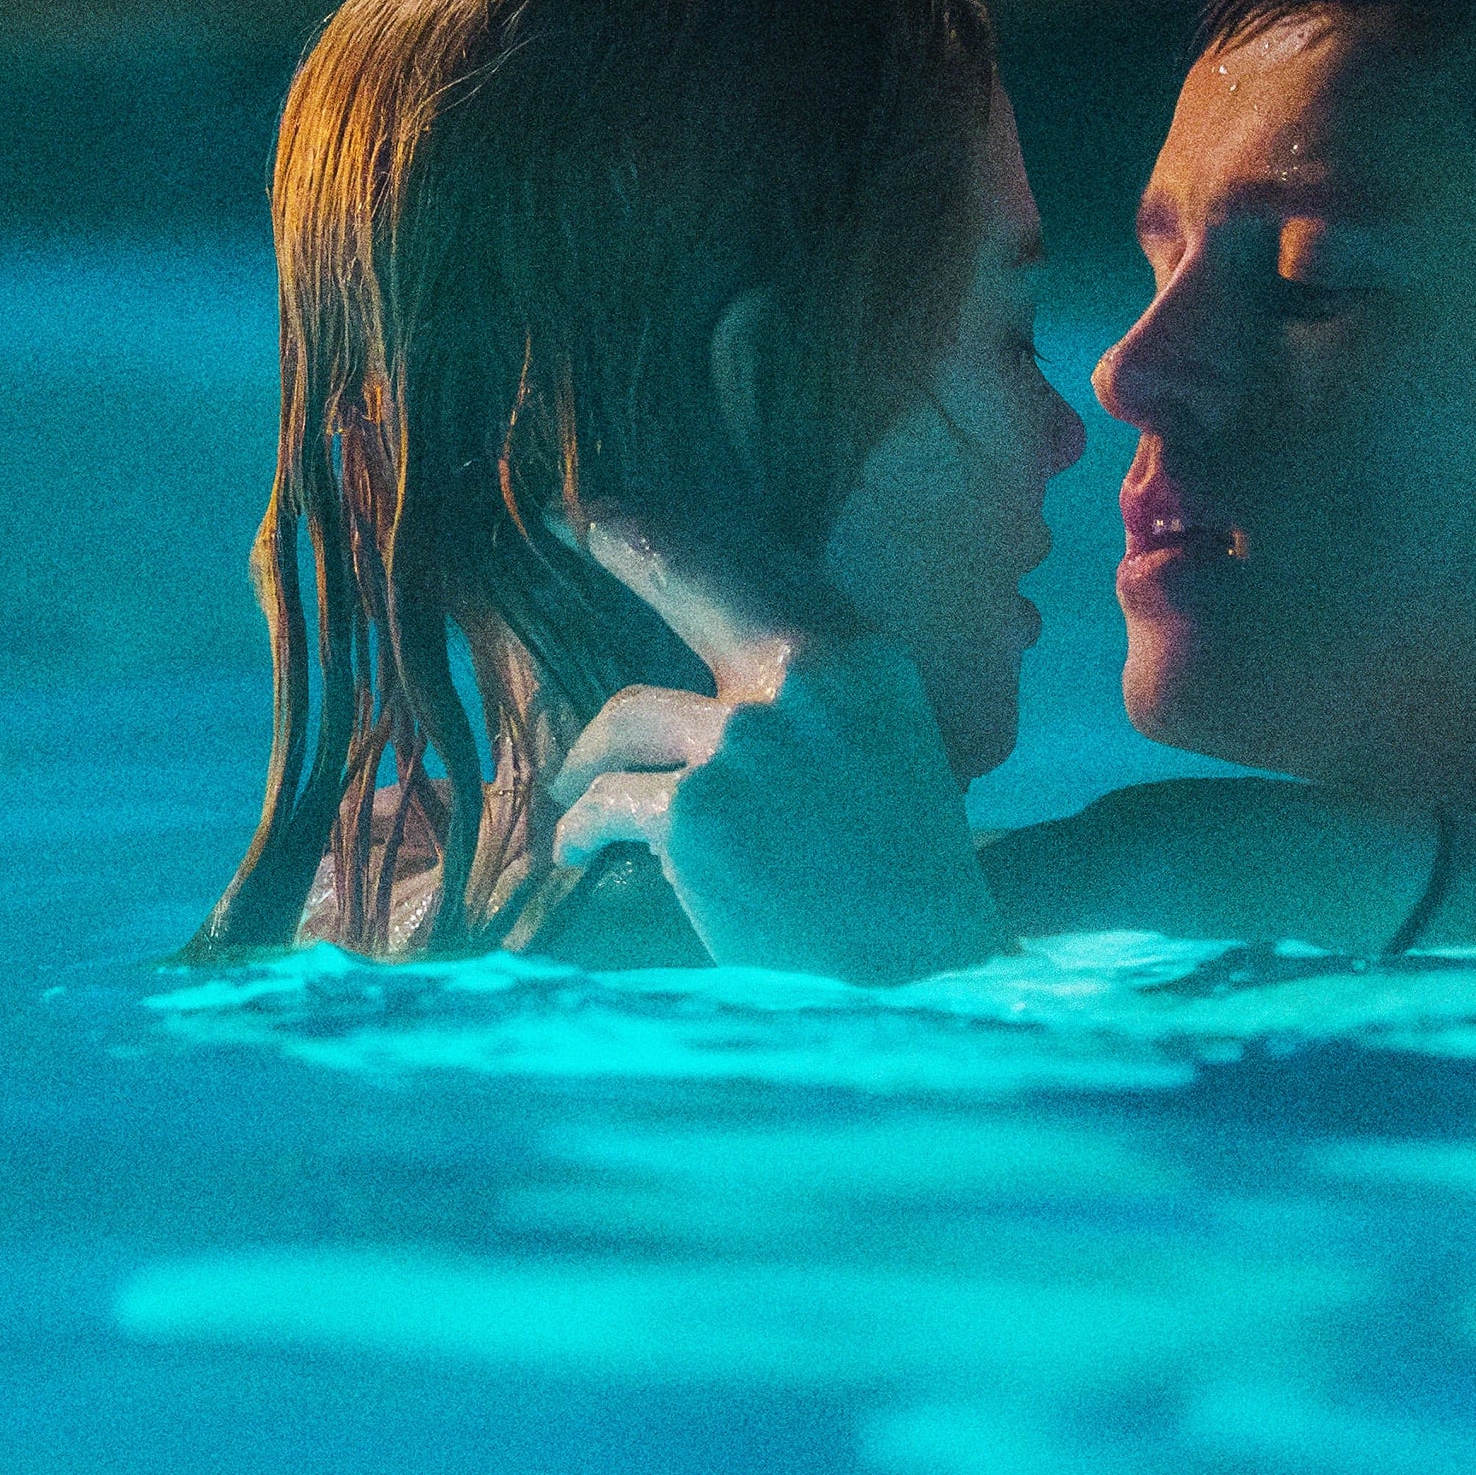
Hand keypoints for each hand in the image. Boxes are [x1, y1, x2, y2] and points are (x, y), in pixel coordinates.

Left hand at [543, 501, 1007, 983]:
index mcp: (858, 659)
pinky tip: (578, 850)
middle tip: (561, 524)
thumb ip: (811, 687)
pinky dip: (584, 829)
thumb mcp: (882, 742)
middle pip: (685, 579)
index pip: (757, 564)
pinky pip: (607, 802)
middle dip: (620, 543)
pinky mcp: (692, 815)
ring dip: (589, 760)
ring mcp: (741, 746)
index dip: (679, 529)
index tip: (617, 507)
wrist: (914, 967)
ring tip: (579, 791)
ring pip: (624, 717)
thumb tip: (715, 652)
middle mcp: (800, 684)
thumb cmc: (896, 863)